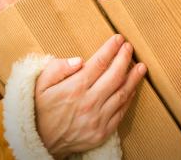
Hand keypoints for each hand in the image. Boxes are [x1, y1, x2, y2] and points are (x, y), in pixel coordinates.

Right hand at [35, 34, 145, 157]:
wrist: (40, 141)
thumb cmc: (41, 108)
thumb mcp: (40, 84)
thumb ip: (57, 69)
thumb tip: (79, 60)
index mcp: (74, 88)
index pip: (99, 63)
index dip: (111, 49)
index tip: (118, 39)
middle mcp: (89, 102)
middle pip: (114, 75)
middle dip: (124, 58)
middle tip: (129, 47)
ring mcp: (98, 118)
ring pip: (122, 93)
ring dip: (133, 78)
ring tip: (141, 66)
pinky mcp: (103, 131)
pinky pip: (121, 112)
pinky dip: (129, 98)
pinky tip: (133, 88)